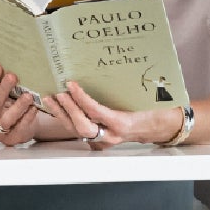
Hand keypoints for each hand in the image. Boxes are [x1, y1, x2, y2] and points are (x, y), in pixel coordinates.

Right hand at [0, 63, 73, 144]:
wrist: (16, 127)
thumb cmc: (6, 106)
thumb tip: (5, 56)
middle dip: (3, 90)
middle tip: (12, 76)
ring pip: (5, 119)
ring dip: (17, 106)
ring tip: (27, 96)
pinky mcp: (11, 139)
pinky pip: (20, 128)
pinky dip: (27, 118)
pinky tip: (34, 108)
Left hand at [49, 82, 183, 149]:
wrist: (158, 128)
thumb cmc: (154, 109)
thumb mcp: (143, 97)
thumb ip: (124, 89)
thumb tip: (106, 68)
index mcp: (122, 124)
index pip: (96, 112)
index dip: (81, 99)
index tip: (71, 85)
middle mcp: (110, 136)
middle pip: (82, 126)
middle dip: (68, 109)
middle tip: (57, 93)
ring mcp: (103, 141)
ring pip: (77, 131)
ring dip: (62, 114)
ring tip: (51, 99)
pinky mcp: (98, 140)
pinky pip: (79, 130)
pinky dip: (67, 118)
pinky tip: (59, 108)